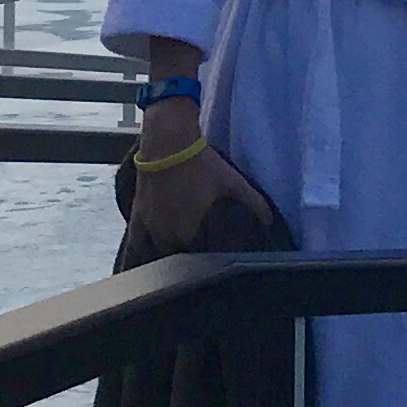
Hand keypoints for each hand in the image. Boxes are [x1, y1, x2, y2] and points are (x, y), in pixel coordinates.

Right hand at [127, 137, 276, 254]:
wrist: (168, 141)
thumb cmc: (201, 162)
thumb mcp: (232, 182)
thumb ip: (254, 202)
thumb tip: (271, 219)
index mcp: (188, 233)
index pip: (197, 262)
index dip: (205, 262)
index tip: (212, 261)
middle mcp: (166, 235)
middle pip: (175, 260)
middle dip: (186, 262)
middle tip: (196, 262)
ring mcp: (149, 226)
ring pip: (155, 255)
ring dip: (164, 259)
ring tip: (172, 265)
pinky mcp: (137, 214)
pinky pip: (134, 242)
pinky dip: (138, 252)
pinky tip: (139, 261)